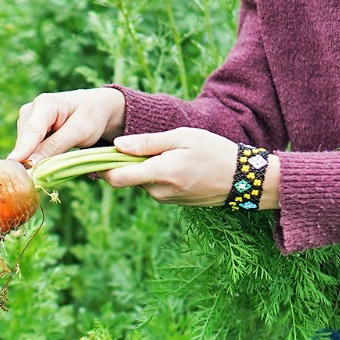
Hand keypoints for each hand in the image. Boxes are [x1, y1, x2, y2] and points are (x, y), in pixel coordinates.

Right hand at [8, 88, 126, 165]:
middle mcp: (31, 110)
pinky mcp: (29, 130)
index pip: (32, 131)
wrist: (97, 107)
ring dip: (33, 158)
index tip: (13, 164)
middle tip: (38, 178)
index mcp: (45, 104)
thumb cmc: (91, 116)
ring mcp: (28, 120)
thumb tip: (31, 163)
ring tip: (51, 163)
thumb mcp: (79, 132)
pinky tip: (47, 158)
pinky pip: (28, 148)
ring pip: (24, 147)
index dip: (23, 150)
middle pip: (25, 141)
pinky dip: (36, 156)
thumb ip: (55, 146)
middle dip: (29, 158)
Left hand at [100, 128, 280, 208]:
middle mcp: (160, 191)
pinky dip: (155, 175)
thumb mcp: (182, 137)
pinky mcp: (172, 202)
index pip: (116, 178)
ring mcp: (165, 199)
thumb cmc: (213, 150)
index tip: (96, 154)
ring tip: (166, 152)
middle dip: (125, 163)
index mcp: (161, 173)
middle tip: (137, 144)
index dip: (102, 167)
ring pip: (140, 182)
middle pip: (126, 178)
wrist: (243, 178)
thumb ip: (147, 143)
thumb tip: (116, 145)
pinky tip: (174, 164)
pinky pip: (153, 187)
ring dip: (143, 169)